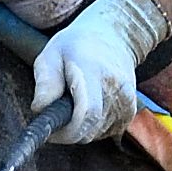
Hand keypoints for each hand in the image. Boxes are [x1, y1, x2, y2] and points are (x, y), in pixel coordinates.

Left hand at [32, 0, 168, 144]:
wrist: (114, 37)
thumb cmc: (76, 45)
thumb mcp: (51, 54)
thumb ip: (45, 83)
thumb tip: (40, 110)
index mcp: (93, 70)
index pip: (87, 113)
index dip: (67, 131)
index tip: (52, 131)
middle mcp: (114, 86)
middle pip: (90, 129)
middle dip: (68, 132)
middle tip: (56, 118)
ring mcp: (126, 99)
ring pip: (96, 133)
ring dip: (80, 128)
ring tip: (74, 103)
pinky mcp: (131, 110)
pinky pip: (106, 132)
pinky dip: (93, 127)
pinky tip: (89, 107)